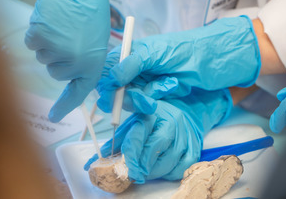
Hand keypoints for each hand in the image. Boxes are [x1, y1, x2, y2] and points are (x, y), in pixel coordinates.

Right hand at [10, 0, 109, 121]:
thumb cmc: (88, 4)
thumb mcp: (95, 35)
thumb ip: (86, 56)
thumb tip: (73, 74)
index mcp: (94, 61)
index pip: (80, 91)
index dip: (66, 105)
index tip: (54, 116)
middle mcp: (75, 61)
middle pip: (55, 71)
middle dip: (58, 55)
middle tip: (68, 32)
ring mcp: (56, 50)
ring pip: (42, 56)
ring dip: (48, 40)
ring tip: (61, 20)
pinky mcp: (39, 37)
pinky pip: (32, 42)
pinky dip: (37, 30)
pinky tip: (49, 16)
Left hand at [83, 88, 232, 181]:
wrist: (186, 112)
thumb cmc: (154, 119)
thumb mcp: (134, 122)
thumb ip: (115, 141)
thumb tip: (92, 162)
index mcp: (153, 113)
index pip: (140, 133)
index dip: (130, 153)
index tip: (123, 166)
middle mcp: (171, 123)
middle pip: (155, 148)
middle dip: (141, 165)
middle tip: (132, 174)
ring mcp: (184, 137)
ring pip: (168, 161)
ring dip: (153, 172)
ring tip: (144, 173)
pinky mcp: (193, 150)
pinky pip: (180, 169)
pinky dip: (168, 174)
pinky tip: (160, 170)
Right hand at [95, 16, 259, 111]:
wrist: (219, 60)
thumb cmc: (191, 48)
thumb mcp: (159, 52)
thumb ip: (134, 62)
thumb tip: (112, 76)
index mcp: (132, 51)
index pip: (107, 70)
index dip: (106, 85)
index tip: (112, 97)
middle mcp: (136, 67)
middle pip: (117, 89)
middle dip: (131, 96)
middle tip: (149, 99)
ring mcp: (147, 81)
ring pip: (132, 99)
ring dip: (148, 96)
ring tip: (171, 84)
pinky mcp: (159, 94)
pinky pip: (148, 103)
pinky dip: (158, 98)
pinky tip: (175, 86)